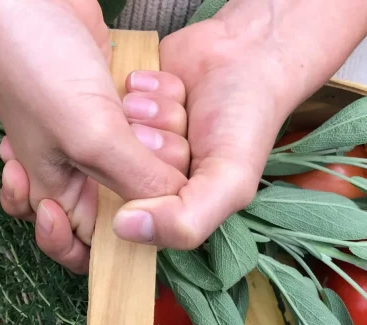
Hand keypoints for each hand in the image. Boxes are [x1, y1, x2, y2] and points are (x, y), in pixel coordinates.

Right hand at [0, 70, 188, 272]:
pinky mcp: (107, 118)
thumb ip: (133, 179)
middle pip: (114, 212)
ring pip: (131, 175)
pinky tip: (136, 106)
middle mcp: (72, 175)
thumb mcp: (90, 135)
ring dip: (142, 152)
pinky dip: (144, 127)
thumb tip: (174, 208)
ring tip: (129, 119)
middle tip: (132, 150)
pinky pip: (136, 139)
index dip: (99, 251)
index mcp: (55, 191)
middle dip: (134, 189)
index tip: (118, 221)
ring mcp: (90, 145)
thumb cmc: (39, 70)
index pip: (79, 248)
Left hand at [111, 0, 366, 248]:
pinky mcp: (133, 103)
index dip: (147, 181)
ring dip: (148, 110)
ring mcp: (139, 135)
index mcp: (171, 201)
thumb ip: (187, 221)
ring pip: (115, 128)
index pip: (134, 208)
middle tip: (182, 126)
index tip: (172, 155)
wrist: (251, 51)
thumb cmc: (244, 120)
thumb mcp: (230, 182)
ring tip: (180, 103)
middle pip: (120, 165)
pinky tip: (168, 83)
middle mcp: (151, 172)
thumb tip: (123, 230)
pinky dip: (144, 87)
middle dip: (151, 141)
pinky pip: (115, 97)